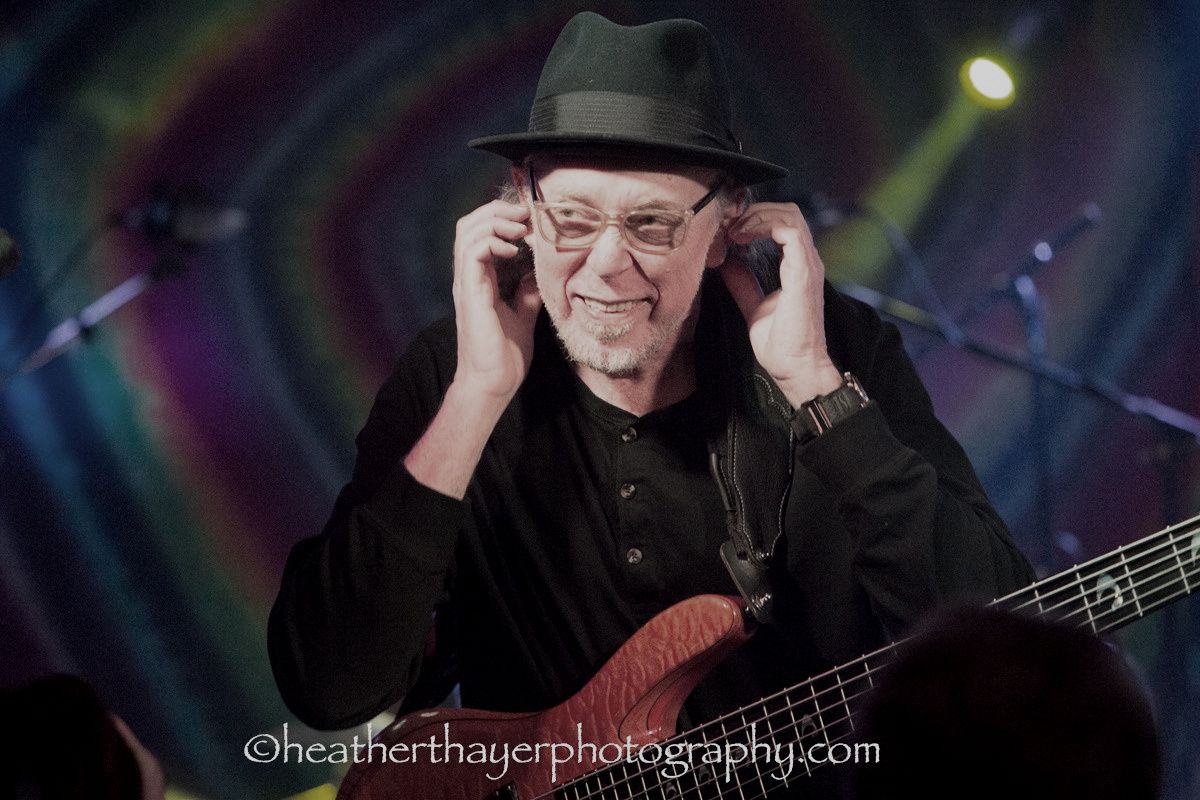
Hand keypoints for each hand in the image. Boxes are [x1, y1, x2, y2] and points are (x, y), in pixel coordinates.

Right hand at [451, 200, 541, 400]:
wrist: (493, 383)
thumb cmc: (505, 356)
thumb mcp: (523, 315)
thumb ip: (527, 292)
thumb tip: (540, 272)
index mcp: (480, 279)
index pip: (481, 233)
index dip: (502, 217)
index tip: (531, 220)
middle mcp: (469, 277)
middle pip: (470, 224)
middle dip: (497, 210)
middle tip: (525, 213)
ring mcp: (466, 284)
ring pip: (467, 232)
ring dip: (495, 220)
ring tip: (521, 227)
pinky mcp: (470, 293)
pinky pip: (472, 252)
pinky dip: (492, 241)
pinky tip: (513, 248)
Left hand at [719, 202, 842, 406]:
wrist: (796, 367)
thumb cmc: (781, 345)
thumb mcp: (753, 307)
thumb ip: (743, 284)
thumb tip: (728, 264)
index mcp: (796, 266)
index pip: (782, 223)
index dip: (754, 218)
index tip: (727, 230)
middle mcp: (805, 261)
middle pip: (786, 212)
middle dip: (753, 211)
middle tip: (726, 224)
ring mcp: (807, 265)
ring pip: (789, 215)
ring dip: (756, 216)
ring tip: (732, 230)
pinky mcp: (804, 273)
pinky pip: (790, 232)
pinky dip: (764, 227)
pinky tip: (742, 238)